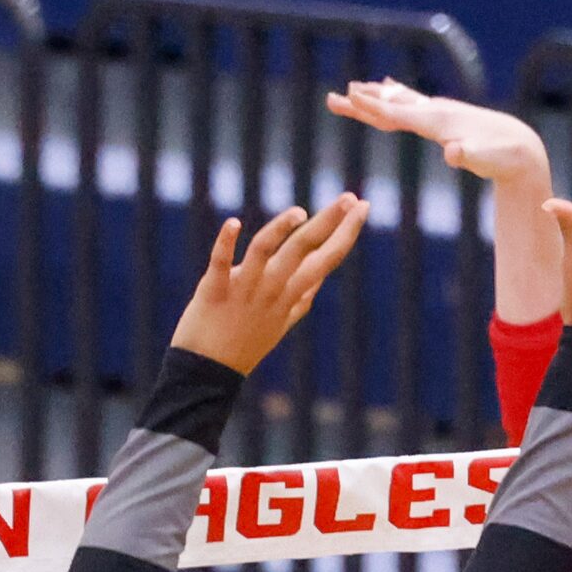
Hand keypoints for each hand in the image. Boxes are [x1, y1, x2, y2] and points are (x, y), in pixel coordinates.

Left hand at [169, 194, 367, 373]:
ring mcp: (244, 290)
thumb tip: (319, 280)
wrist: (208, 374)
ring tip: (300, 213)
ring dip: (283, 229)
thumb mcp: (280, 324)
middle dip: (330, 223)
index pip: (326, 259)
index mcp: (291, 295)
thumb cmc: (245, 346)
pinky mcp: (213, 291)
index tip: (363, 206)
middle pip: (306, 250)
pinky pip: (220, 263)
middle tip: (350, 198)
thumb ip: (300, 299)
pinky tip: (234, 222)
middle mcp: (272, 290)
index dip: (346, 232)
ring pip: (266, 252)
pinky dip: (226, 242)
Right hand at [324, 79, 550, 185]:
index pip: (397, 114)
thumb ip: (468, 155)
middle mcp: (435, 111)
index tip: (348, 98)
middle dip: (362, 103)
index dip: (372, 108)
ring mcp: (439, 112)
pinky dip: (394, 95)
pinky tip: (388, 86)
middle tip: (331, 98)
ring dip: (374, 97)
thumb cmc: (502, 157)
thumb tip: (453, 152)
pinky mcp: (444, 118)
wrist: (520, 147)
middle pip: (391, 105)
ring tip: (351, 90)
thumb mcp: (485, 160)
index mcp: (438, 121)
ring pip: (399, 101)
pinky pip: (412, 103)